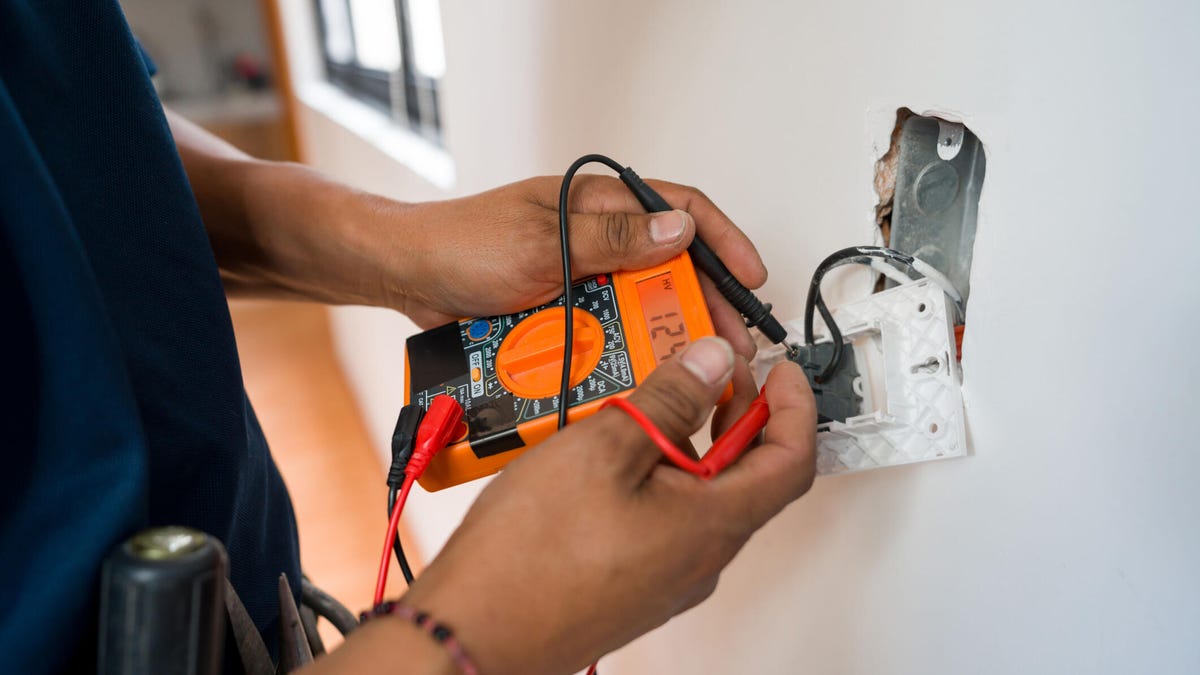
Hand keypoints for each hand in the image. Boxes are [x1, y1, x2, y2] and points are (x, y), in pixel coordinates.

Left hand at [380, 175, 767, 357]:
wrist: (407, 279)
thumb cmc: (462, 244)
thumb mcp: (543, 239)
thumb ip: (613, 237)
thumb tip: (680, 232)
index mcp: (597, 204)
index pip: (679, 209)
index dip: (723, 240)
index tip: (751, 277)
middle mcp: (596, 239)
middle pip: (670, 267)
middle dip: (705, 302)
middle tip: (730, 342)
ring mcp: (581, 278)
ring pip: (641, 306)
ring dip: (666, 334)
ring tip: (692, 367)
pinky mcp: (563, 313)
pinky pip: (605, 333)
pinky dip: (623, 352)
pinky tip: (641, 375)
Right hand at [391, 337, 815, 674]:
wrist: (474, 633)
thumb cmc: (532, 556)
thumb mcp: (605, 446)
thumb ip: (669, 399)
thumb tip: (712, 364)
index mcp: (713, 523)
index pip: (792, 460)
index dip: (796, 408)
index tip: (782, 372)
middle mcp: (701, 557)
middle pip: (748, 478)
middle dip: (737, 416)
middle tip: (711, 373)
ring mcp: (667, 576)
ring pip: (702, 498)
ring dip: (691, 444)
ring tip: (647, 404)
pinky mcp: (632, 583)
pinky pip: (666, 520)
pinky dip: (658, 476)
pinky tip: (612, 454)